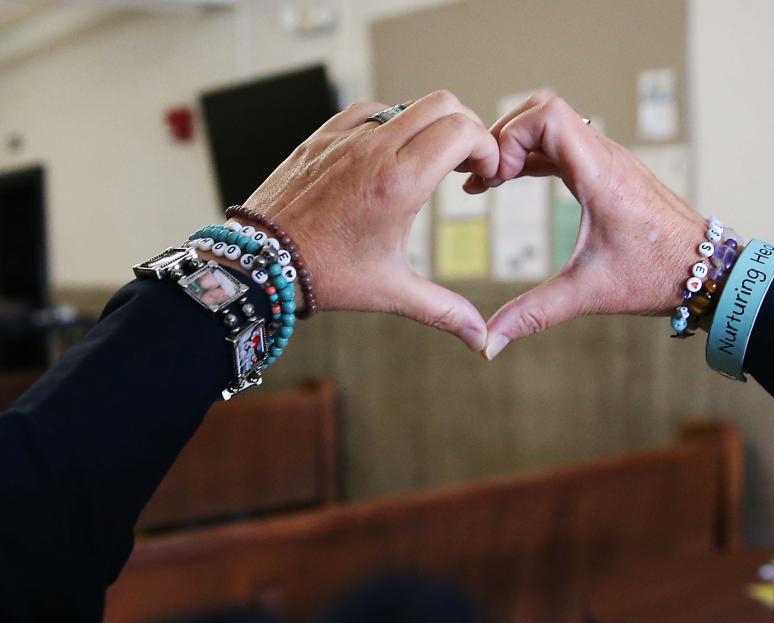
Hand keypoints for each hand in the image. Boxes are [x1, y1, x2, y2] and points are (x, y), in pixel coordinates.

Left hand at [238, 90, 498, 351]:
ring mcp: (346, 137)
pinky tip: (389, 156)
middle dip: (466, 130)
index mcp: (399, 181)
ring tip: (428, 163)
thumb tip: (481, 340)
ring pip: (408, 104)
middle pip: (443, 105)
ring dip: (429, 126)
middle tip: (465, 166)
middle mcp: (374, 149)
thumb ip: (445, 311)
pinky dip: (392, 125)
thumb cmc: (325, 275)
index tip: (483, 176)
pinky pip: (371, 111)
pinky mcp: (324, 136)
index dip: (486, 148)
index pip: (461, 132)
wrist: (259, 261)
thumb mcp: (392, 291)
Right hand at [465, 91, 708, 359]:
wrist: (711, 271)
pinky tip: (510, 181)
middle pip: (543, 109)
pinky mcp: (610, 173)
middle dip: (505, 136)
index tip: (497, 179)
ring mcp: (609, 161)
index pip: (547, 115)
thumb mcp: (589, 293)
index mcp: (600, 173)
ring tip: (487, 181)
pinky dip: (532, 156)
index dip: (511, 137)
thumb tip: (488, 343)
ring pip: (553, 125)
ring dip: (516, 146)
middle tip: (482, 176)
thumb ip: (534, 314)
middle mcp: (605, 157)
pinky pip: (563, 146)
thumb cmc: (658, 275)